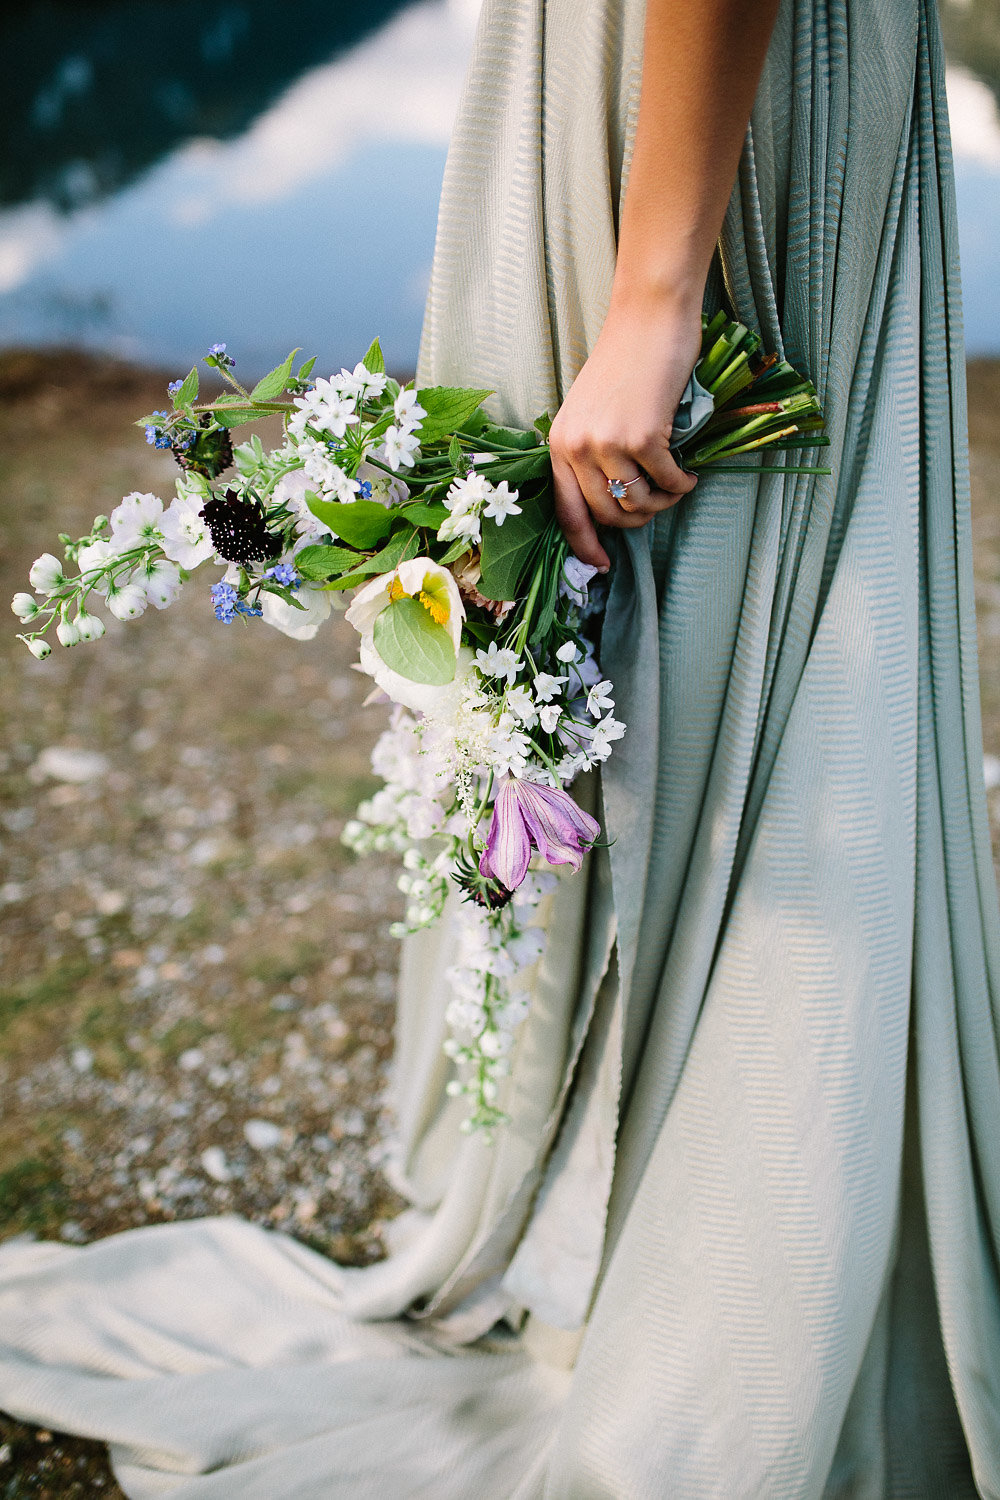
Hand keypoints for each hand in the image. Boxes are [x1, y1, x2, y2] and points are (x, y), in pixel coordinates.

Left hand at [549, 298, 702, 570]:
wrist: (649, 317)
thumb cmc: (626, 360)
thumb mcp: (592, 410)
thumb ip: (591, 451)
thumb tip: (612, 501)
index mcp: (559, 443)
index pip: (565, 511)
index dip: (584, 544)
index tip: (602, 564)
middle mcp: (577, 446)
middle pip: (606, 514)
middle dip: (636, 520)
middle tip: (658, 504)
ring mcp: (607, 442)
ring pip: (635, 504)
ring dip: (661, 503)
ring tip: (674, 486)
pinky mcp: (641, 436)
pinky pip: (665, 481)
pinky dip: (681, 483)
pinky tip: (689, 473)